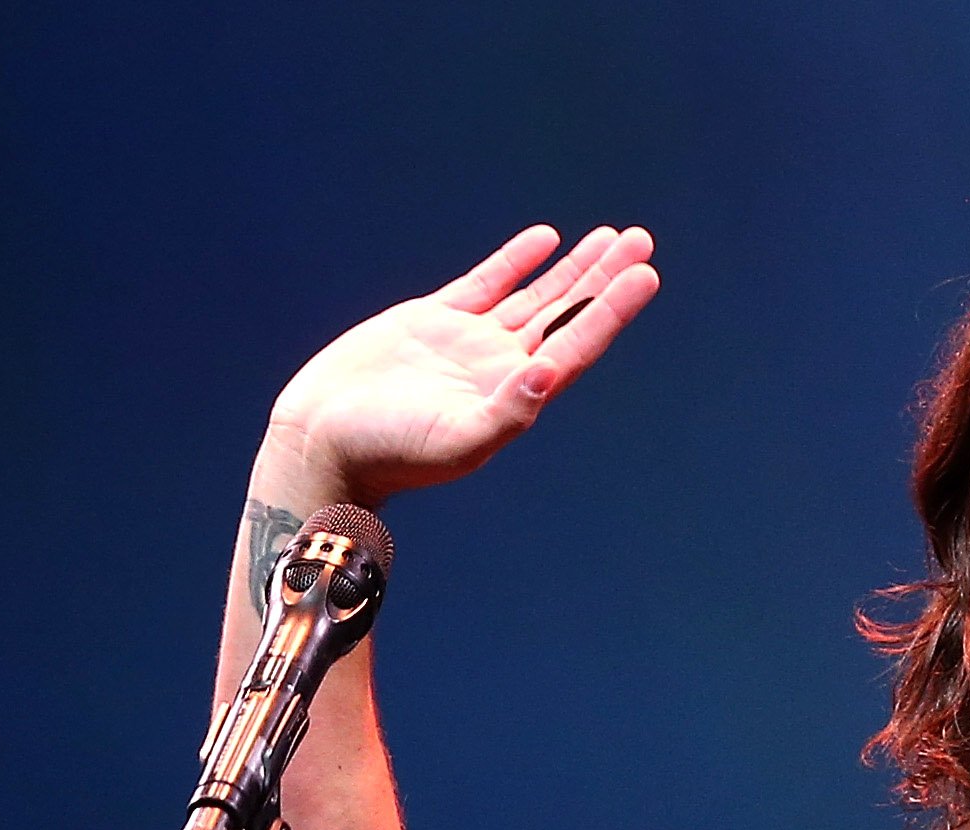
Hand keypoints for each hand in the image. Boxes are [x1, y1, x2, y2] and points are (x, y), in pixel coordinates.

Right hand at [263, 224, 660, 503]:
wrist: (324, 440)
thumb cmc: (391, 452)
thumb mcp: (456, 440)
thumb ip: (508, 412)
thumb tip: (549, 373)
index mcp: (519, 393)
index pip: (579, 342)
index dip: (614, 309)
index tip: (645, 274)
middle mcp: (503, 366)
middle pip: (569, 313)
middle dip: (605, 277)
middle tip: (641, 240)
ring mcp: (471, 341)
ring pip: (536, 295)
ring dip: (574, 268)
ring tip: (610, 237)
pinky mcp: (433, 321)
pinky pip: (487, 283)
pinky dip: (516, 261)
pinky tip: (545, 240)